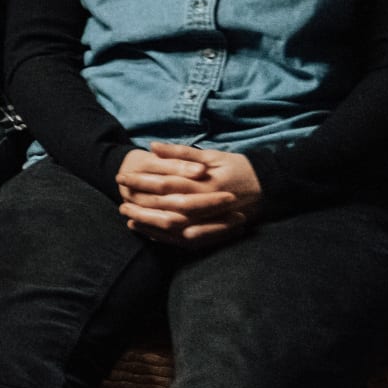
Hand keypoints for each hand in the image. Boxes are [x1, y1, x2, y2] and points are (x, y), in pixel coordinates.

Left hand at [117, 142, 261, 248]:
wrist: (267, 186)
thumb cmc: (236, 167)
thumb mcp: (211, 155)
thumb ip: (181, 152)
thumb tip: (152, 147)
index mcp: (204, 184)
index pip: (164, 183)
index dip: (140, 181)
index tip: (122, 177)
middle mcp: (206, 205)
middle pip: (164, 207)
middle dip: (139, 204)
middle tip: (119, 199)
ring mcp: (210, 222)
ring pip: (171, 227)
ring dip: (147, 222)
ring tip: (127, 217)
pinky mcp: (212, 233)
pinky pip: (183, 241)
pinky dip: (163, 237)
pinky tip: (147, 232)